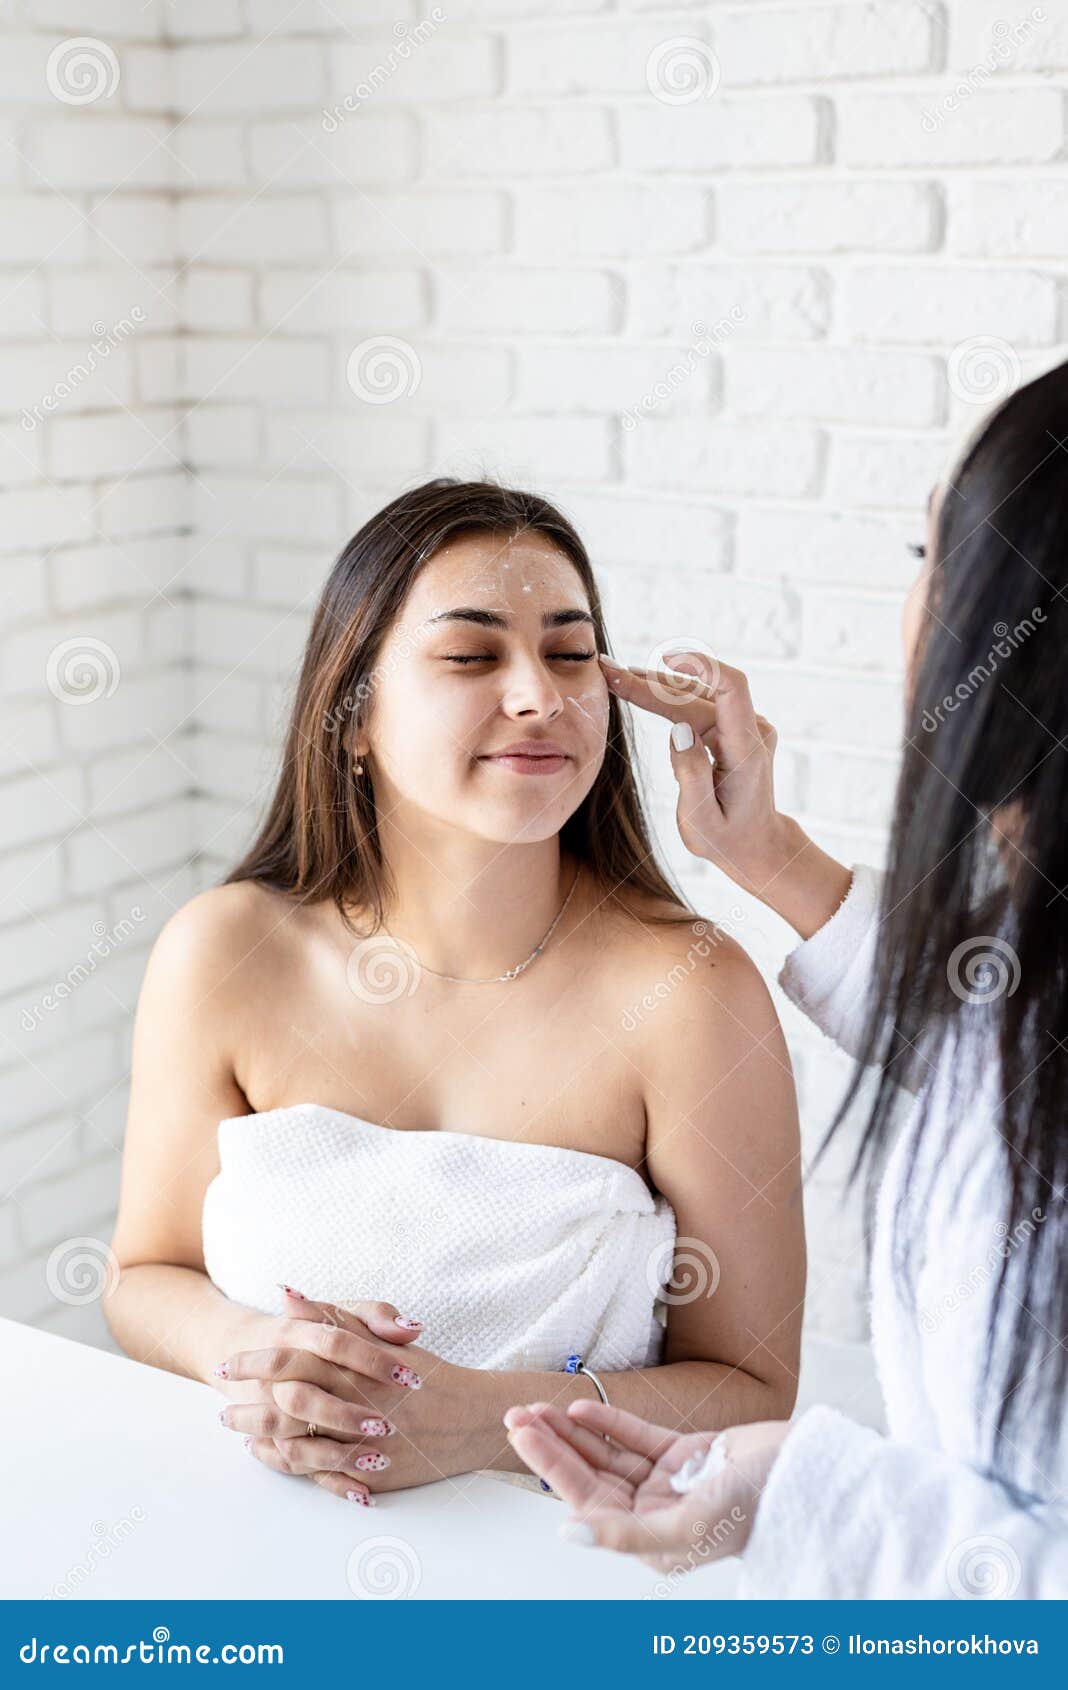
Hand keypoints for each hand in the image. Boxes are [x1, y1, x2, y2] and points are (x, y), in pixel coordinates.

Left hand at [213, 1289, 476, 1504]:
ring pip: (294, 1443)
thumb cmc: (424, 1373)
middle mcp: (355, 1404)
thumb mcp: (380, 1336)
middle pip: (283, 1404)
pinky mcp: (368, 1475)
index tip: (226, 1364)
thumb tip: (287, 1294)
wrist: (470, 1418)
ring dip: (258, 1436)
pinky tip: (267, 1453)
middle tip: (222, 1403)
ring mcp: (360, 1443)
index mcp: (355, 1366)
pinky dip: (286, 1464)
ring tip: (236, 1427)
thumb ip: (334, 1316)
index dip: (253, 1362)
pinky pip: (316, 1474)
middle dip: (246, 1403)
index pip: (290, 1359)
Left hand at [504, 1396, 790, 1574]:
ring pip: (607, 1456)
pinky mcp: (688, 1456)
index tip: (521, 1435)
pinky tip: (581, 1408)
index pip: (586, 1500)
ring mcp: (670, 1484)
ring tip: (539, 1408)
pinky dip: (609, 1424)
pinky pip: (637, 1439)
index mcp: (652, 1542)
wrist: (809, 1473)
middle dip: (552, 1446)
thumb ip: (626, 1535)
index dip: (551, 1466)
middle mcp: (655, 1515)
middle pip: (591, 1476)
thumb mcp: (687, 1526)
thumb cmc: (758, 1505)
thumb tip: (569, 1534)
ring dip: (573, 1432)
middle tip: (516, 1415)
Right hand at [599, 651, 787, 893]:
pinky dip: (670, 696)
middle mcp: (751, 731)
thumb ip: (691, 776)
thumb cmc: (726, 838)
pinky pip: (701, 704)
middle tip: (609, 672)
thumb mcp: (701, 821)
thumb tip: (678, 730)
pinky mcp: (736, 728)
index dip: (701, 666)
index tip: (666, 658)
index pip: (731, 689)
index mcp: (745, 750)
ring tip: (618, 675)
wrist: (756, 843)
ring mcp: (746, 727)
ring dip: (657, 685)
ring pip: (697, 695)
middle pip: (699, 693)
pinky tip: (643, 686)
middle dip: (652, 682)